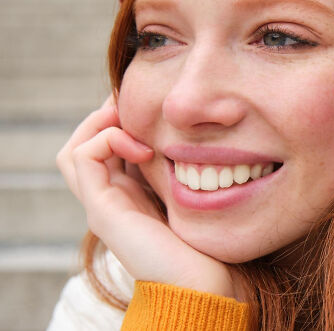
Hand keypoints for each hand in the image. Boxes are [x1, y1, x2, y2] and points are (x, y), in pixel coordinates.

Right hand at [57, 96, 245, 299]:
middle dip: (107, 116)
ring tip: (131, 116)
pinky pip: (83, 158)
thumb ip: (187, 170)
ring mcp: (103, 205)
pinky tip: (143, 146)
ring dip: (100, 123)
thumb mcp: (195, 193)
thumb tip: (204, 137)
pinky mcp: (102, 210)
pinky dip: (108, 140)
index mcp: (132, 195)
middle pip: (86, 147)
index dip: (123, 120)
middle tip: (134, 100)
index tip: (150, 102)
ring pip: (75, 151)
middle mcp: (112, 199)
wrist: (203, 282)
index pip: (109, 148)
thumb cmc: (208, 240)